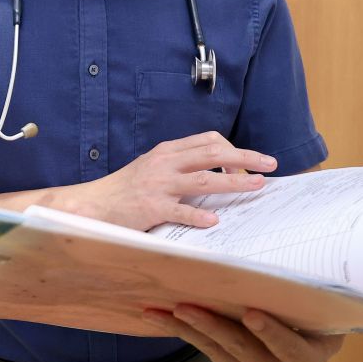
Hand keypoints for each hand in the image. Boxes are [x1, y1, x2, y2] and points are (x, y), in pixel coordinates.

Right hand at [75, 132, 276, 230]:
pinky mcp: (151, 208)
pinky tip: (214, 222)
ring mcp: (158, 185)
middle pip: (213, 154)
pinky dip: (199, 216)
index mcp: (167, 151)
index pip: (207, 139)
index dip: (233, 148)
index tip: (250, 162)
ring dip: (235, 183)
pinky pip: (181, 211)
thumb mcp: (152, 167)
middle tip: (269, 164)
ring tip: (257, 186)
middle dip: (245, 158)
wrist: (93, 203)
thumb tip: (214, 171)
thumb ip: (179, 165)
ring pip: (204, 180)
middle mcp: (165, 163)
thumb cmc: (125, 188)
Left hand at [143, 305, 343, 361]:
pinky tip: (163, 318)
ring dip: (189, 328)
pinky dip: (186, 333)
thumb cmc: (310, 317)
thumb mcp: (315, 311)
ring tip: (162, 311)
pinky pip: (208, 353)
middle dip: (212, 326)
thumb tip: (286, 267)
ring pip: (219, 351)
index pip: (290, 348)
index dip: (271, 333)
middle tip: (186, 307)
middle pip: (244, 349)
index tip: (251, 314)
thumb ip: (303, 300)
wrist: (305, 343)